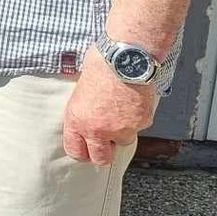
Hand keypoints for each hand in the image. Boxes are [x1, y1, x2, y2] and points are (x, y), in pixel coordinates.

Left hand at [62, 46, 159, 165]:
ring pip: (124, 141)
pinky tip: (135, 100)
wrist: (126, 57)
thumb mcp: (80, 88)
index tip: (86, 148)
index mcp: (77, 120)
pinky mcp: (141, 123)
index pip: (75, 150)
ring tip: (122, 111)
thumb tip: (87, 110)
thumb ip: (83, 107)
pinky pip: (140, 126)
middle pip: (101, 158)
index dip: (82, 151)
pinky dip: (138, 117)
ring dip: (124, 131)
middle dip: (105, 152)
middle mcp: (98, 129)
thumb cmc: (101, 64)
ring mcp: (122, 129)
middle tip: (107, 142)